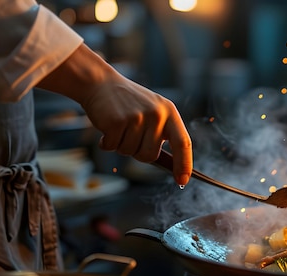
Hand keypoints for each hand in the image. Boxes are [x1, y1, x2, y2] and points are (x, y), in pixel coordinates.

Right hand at [38, 44, 192, 185]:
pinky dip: (107, 143)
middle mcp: (156, 114)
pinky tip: (107, 127)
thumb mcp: (153, 113)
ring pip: (131, 152)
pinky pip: (113, 147)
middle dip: (138, 153)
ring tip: (119, 127)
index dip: (184, 164)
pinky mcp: (116, 121)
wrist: (101, 84)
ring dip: (121, 145)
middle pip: (151, 155)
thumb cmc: (129, 104)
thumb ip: (162, 135)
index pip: (183, 143)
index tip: (183, 181)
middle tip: (130, 135)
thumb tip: (172, 168)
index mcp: (169, 113)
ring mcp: (136, 117)